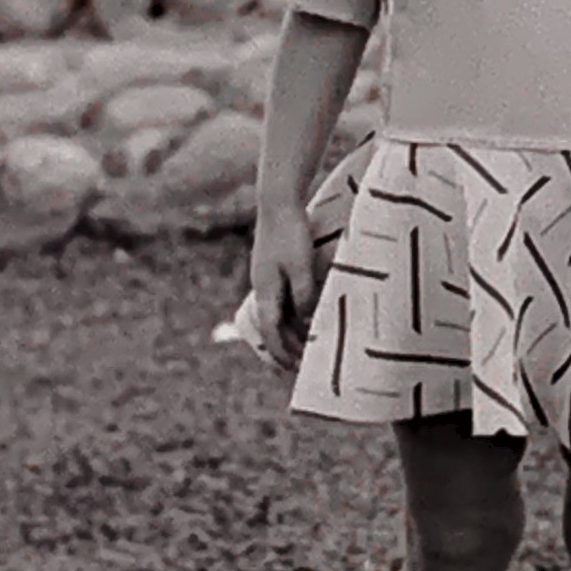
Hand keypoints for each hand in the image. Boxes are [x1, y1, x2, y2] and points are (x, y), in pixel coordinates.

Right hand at [249, 200, 316, 377]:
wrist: (278, 202)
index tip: (292, 368)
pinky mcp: (275, 268)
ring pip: (277, 313)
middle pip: (272, 326)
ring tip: (307, 346)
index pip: (269, 331)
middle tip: (303, 365)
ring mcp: (267, 277)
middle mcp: (263, 287)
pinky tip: (306, 316)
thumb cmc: (291, 233)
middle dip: (285, 347)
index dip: (280, 352)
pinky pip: (282, 300)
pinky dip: (292, 313)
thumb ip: (304, 294)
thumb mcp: (301, 266)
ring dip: (290, 331)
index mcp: (266, 290)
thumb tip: (306, 321)